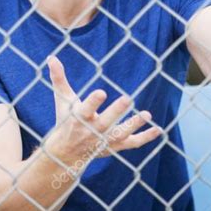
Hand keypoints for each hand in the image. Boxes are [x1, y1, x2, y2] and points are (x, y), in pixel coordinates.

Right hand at [45, 56, 160, 168]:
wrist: (66, 154)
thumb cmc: (66, 120)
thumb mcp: (62, 100)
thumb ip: (59, 79)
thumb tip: (52, 57)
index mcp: (79, 118)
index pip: (86, 109)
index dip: (93, 101)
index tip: (101, 92)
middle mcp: (92, 131)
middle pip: (106, 122)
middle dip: (116, 111)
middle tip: (127, 98)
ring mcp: (105, 140)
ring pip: (120, 134)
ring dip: (134, 125)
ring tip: (147, 115)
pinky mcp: (115, 146)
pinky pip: (132, 144)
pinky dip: (145, 138)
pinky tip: (158, 129)